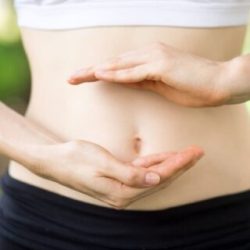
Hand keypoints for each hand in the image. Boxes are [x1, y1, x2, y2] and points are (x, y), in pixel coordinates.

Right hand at [28, 140, 203, 208]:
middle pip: (160, 179)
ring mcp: (121, 187)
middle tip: (197, 152)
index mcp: (121, 193)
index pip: (158, 179)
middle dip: (180, 165)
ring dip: (169, 163)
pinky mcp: (118, 177)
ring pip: (153, 175)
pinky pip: (142, 171)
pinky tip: (164, 157)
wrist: (56, 161)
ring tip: (186, 154)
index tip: (192, 153)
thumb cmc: (76, 160)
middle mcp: (124, 194)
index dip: (177, 165)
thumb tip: (156, 181)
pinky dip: (154, 163)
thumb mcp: (102, 164)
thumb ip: (130, 174)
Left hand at [68, 42, 228, 106]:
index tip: (82, 79)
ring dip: (98, 71)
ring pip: (120, 64)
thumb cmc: (191, 86)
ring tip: (78, 76)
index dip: (98, 72)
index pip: (117, 66)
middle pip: (113, 63)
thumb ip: (142, 82)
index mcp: (148, 60)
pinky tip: (101, 75)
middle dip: (90, 70)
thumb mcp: (160, 86)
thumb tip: (125, 82)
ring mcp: (155, 57)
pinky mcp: (162, 65)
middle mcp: (149, 54)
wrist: (219, 83)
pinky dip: (117, 74)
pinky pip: (135, 71)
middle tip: (71, 77)